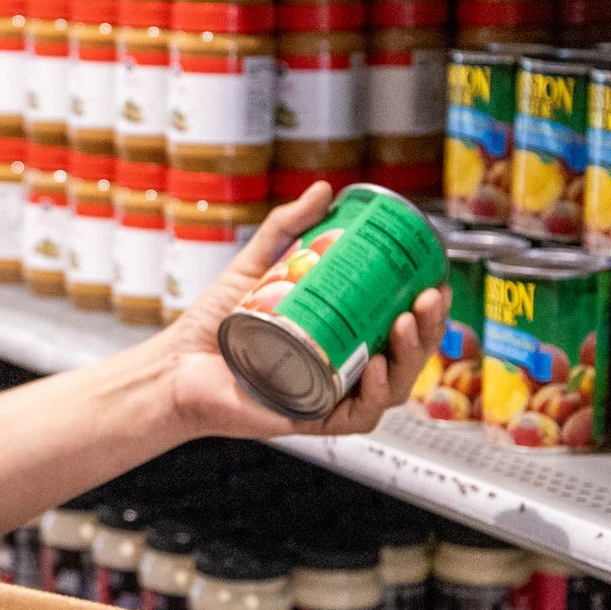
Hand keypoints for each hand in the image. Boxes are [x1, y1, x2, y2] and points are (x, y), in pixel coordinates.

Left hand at [155, 182, 448, 440]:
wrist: (175, 365)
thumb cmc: (214, 325)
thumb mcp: (255, 266)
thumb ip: (286, 227)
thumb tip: (323, 190)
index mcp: (342, 339)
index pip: (400, 328)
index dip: (429, 311)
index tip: (435, 281)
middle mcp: (342, 370)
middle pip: (406, 357)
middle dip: (428, 330)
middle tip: (425, 300)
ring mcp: (331, 397)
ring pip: (392, 388)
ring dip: (411, 358)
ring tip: (406, 324)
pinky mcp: (312, 419)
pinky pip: (358, 416)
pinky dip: (374, 394)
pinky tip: (378, 367)